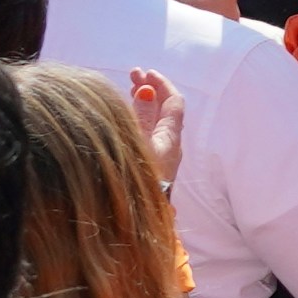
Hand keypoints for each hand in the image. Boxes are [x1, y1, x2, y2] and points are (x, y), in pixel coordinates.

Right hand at [129, 68, 187, 190]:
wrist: (132, 225)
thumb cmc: (134, 183)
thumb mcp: (135, 144)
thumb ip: (140, 117)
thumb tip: (146, 91)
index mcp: (170, 140)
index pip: (173, 102)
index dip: (161, 84)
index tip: (146, 72)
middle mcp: (169, 148)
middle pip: (163, 110)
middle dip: (149, 90)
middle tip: (132, 74)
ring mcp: (161, 159)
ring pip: (154, 124)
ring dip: (142, 105)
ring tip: (127, 90)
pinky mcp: (151, 169)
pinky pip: (148, 137)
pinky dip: (137, 122)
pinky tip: (123, 118)